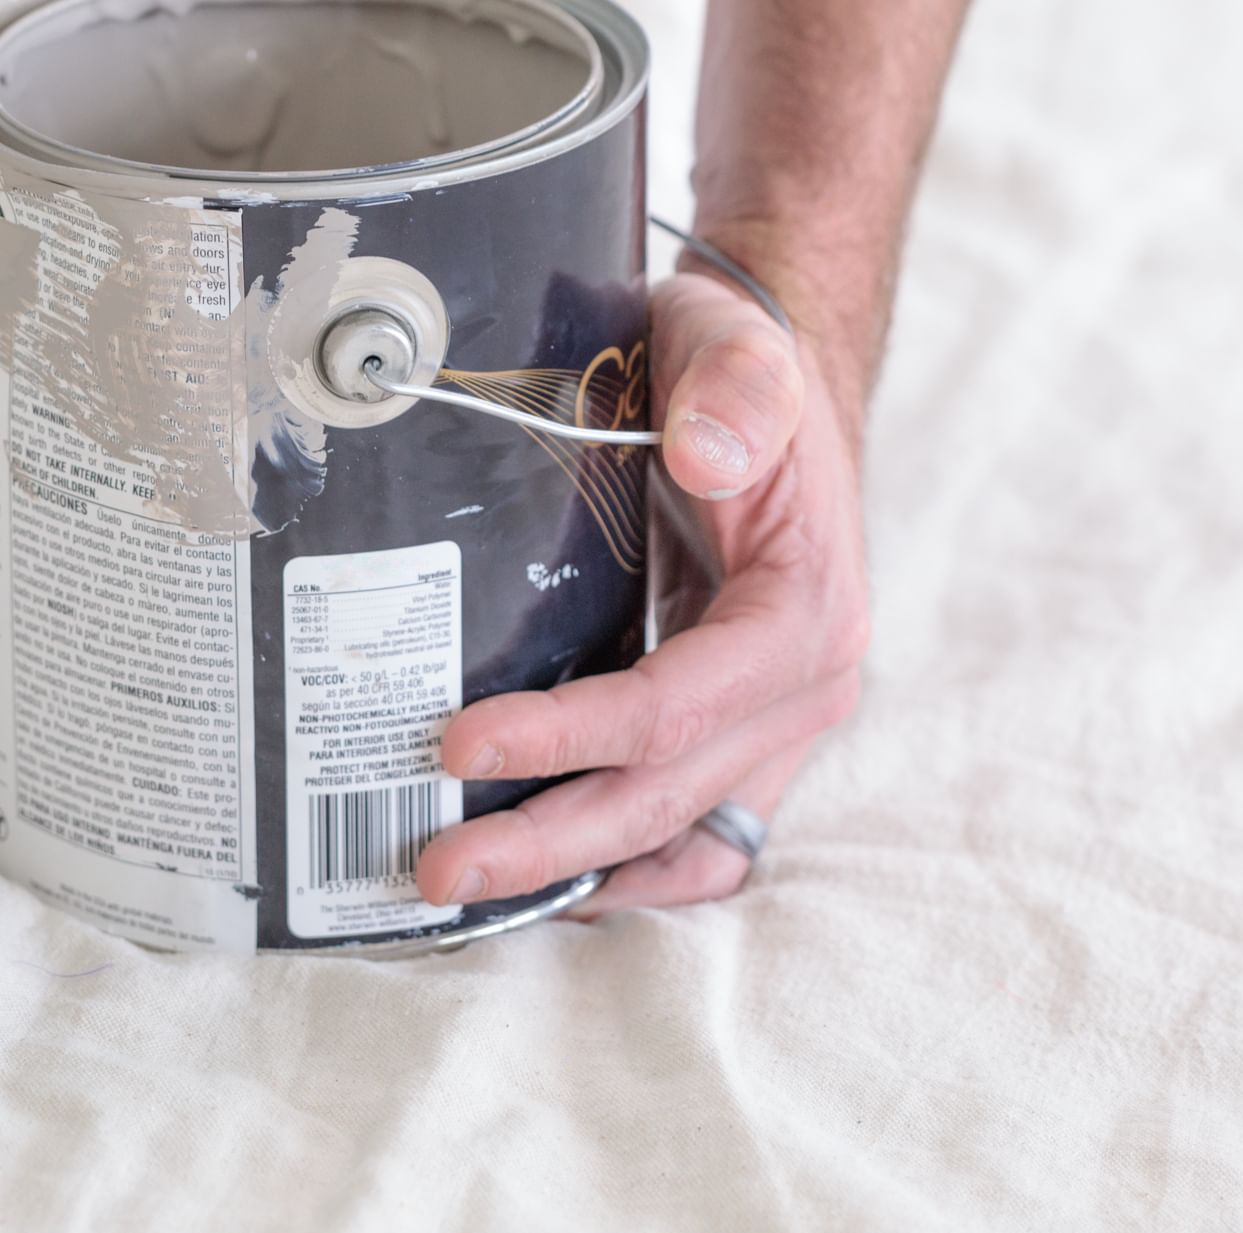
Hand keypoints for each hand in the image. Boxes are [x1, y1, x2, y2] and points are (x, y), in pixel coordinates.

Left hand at [414, 268, 869, 914]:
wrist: (768, 384)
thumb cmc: (744, 368)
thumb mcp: (741, 351)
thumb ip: (737, 394)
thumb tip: (707, 454)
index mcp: (805, 611)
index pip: (677, 703)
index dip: (569, 736)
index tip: (459, 743)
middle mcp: (802, 690)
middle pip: (667, 797)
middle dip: (548, 843)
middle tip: (436, 866)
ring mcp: (772, 723)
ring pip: (677, 835)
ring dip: (575, 874)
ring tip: (466, 890)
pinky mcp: (735, 733)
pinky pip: (687, 831)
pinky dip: (620, 866)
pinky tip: (539, 877)